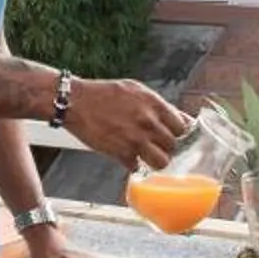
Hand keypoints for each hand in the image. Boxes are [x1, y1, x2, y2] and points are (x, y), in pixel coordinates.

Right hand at [65, 77, 192, 173]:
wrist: (75, 102)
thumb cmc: (103, 94)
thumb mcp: (135, 90)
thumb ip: (156, 105)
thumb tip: (176, 117)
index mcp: (154, 105)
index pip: (182, 126)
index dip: (179, 133)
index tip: (174, 135)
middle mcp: (148, 123)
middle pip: (174, 146)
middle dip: (168, 147)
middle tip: (159, 145)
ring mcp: (135, 140)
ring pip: (161, 162)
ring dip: (156, 160)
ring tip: (148, 155)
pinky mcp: (120, 153)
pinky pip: (137, 167)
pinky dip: (133, 164)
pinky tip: (128, 156)